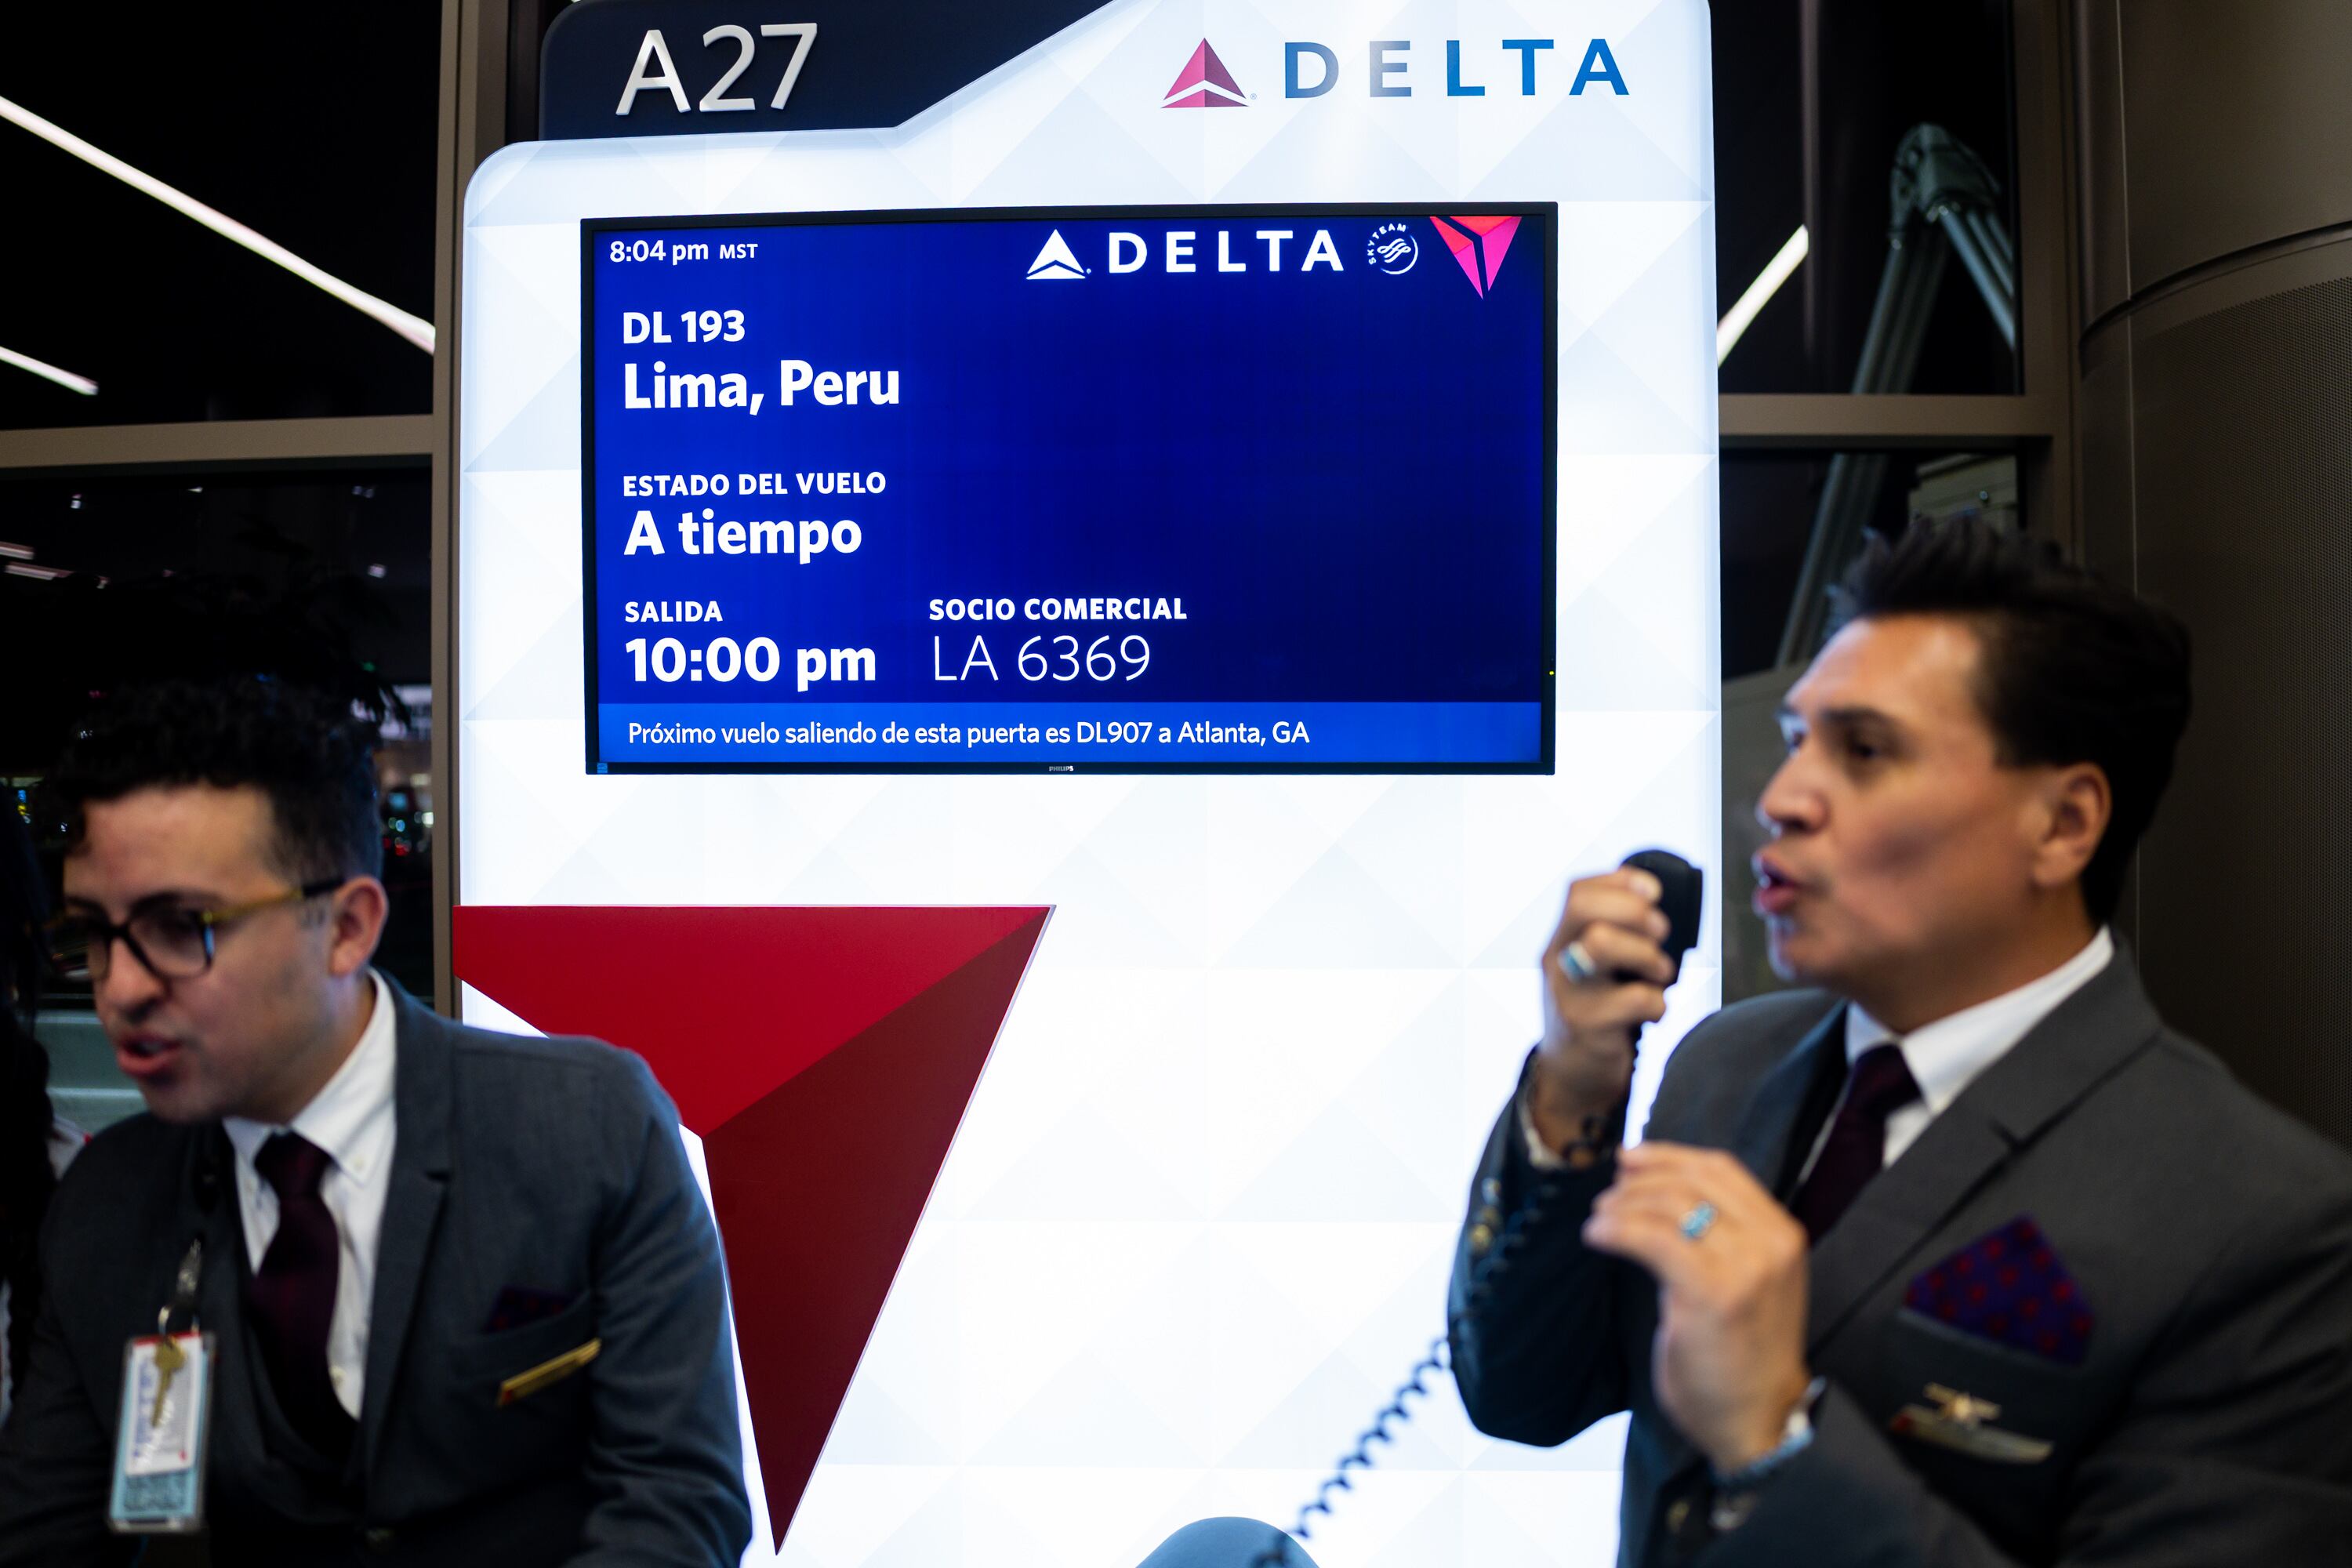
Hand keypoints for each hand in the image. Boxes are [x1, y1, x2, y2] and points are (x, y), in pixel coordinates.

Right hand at [1529, 868, 1677, 1151]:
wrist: (1572, 1076)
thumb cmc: (1597, 1013)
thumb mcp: (1593, 968)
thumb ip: (1613, 935)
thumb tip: (1656, 903)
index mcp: (1563, 939)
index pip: (1578, 891)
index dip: (1620, 881)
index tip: (1653, 892)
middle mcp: (1557, 960)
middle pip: (1585, 908)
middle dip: (1635, 912)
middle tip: (1659, 933)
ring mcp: (1567, 992)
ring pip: (1602, 944)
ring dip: (1647, 954)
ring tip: (1660, 974)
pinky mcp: (1584, 1026)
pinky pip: (1633, 1000)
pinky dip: (1658, 1003)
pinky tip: (1655, 1013)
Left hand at [1581, 1142, 1813, 1470]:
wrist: (1758, 1418)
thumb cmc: (1741, 1351)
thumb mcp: (1747, 1279)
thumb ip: (1723, 1235)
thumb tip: (1659, 1187)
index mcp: (1781, 1233)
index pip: (1723, 1168)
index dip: (1670, 1156)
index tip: (1631, 1159)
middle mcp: (1770, 1243)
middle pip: (1694, 1180)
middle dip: (1642, 1177)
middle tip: (1608, 1191)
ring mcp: (1746, 1267)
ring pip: (1670, 1206)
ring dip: (1623, 1204)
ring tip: (1599, 1219)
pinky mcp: (1712, 1293)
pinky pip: (1652, 1240)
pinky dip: (1617, 1230)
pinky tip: (1597, 1237)